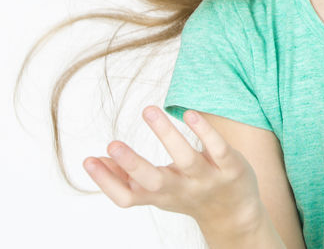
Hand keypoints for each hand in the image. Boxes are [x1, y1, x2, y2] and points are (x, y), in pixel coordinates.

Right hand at [84, 106, 267, 234]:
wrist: (235, 214)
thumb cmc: (186, 194)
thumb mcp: (156, 191)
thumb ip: (126, 177)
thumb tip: (93, 160)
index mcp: (158, 195)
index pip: (127, 197)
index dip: (107, 182)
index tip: (88, 160)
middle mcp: (180, 189)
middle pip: (153, 181)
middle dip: (132, 164)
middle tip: (112, 144)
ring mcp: (206, 179)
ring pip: (186, 160)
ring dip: (167, 134)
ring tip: (148, 109)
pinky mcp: (230, 168)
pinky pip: (218, 149)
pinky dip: (204, 132)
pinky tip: (189, 113)